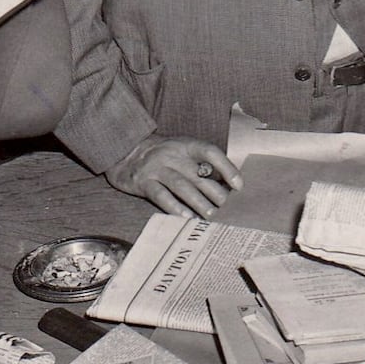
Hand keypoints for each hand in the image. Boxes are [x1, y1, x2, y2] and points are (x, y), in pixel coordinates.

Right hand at [105, 135, 240, 217]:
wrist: (125, 152)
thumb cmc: (163, 156)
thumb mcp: (182, 152)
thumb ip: (202, 164)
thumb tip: (228, 184)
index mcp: (186, 145)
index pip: (210, 152)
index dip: (226, 167)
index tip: (239, 185)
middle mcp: (172, 155)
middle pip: (197, 174)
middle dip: (215, 192)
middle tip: (228, 208)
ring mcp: (156, 168)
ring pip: (181, 186)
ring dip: (198, 202)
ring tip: (212, 215)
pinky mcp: (143, 182)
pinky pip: (161, 196)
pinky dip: (174, 207)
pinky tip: (186, 218)